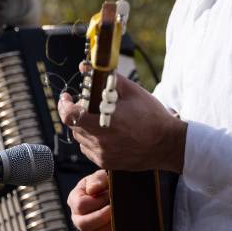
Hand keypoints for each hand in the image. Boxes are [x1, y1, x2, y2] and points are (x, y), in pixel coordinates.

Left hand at [58, 74, 185, 171]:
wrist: (167, 144)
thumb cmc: (152, 116)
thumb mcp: (132, 91)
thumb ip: (107, 79)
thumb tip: (86, 68)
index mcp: (104, 121)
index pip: (70, 115)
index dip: (64, 104)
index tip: (67, 96)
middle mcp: (100, 140)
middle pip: (74, 125)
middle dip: (77, 112)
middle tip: (87, 104)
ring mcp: (102, 153)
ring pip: (80, 137)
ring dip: (84, 126)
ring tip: (100, 118)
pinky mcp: (106, 162)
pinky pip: (89, 149)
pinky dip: (91, 139)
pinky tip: (106, 132)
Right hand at [68, 169, 112, 230]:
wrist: (116, 192)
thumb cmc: (105, 183)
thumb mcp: (101, 176)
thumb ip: (97, 180)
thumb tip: (92, 190)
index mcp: (74, 200)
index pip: (80, 205)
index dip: (96, 201)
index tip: (108, 195)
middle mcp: (78, 217)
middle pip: (83, 224)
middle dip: (101, 216)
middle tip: (113, 208)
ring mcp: (89, 230)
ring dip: (109, 224)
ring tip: (117, 213)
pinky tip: (120, 222)